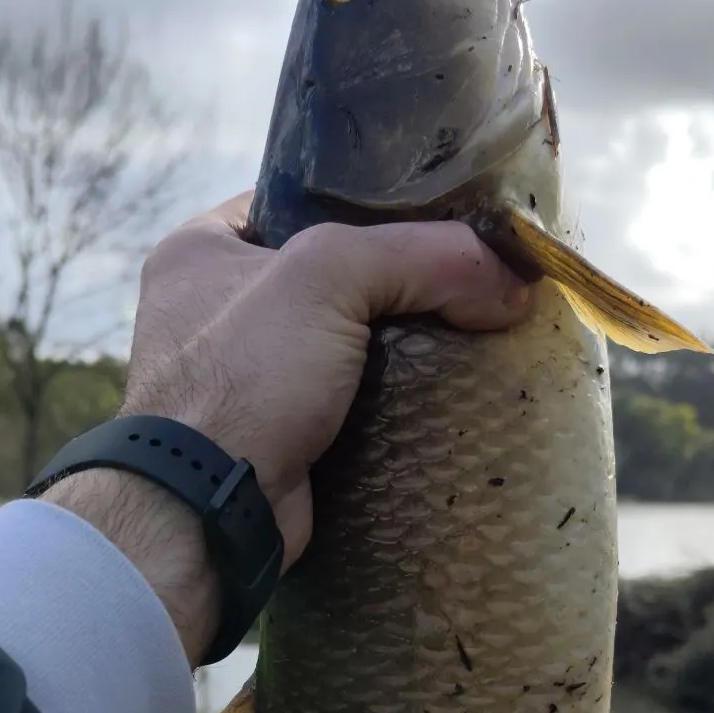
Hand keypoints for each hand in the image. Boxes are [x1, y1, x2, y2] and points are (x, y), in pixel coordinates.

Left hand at [44, 190, 531, 665]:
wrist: (209, 512)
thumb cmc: (245, 376)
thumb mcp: (328, 278)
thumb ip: (421, 256)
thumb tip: (513, 281)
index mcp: (200, 249)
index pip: (300, 200)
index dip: (371, 201)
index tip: (443, 213)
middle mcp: (214, 309)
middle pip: (334, 274)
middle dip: (401, 281)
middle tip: (471, 278)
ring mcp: (243, 378)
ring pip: (347, 340)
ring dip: (404, 343)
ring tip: (474, 330)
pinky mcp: (277, 434)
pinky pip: (350, 399)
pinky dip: (393, 397)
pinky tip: (446, 389)